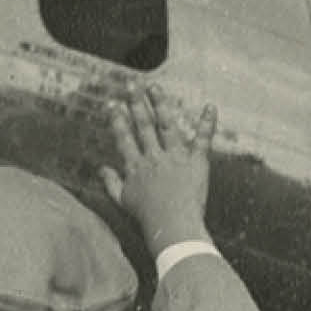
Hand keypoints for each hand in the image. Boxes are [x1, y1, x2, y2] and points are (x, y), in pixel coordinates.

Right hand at [98, 84, 215, 259]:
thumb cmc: (147, 219)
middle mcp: (154, 157)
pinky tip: (210, 107)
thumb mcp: (123, 202)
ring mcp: (175, 158)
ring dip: (160, 103)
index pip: (124, 138)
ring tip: (155, 86)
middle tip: (131, 84)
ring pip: (167, 125)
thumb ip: (111, 183)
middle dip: (136, 103)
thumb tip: (101, 168)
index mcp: (136, 167)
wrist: (173, 227)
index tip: (112, 104)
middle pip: (144, 126)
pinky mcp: (196, 163)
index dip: (118, 120)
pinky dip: (207, 123)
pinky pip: (202, 139)